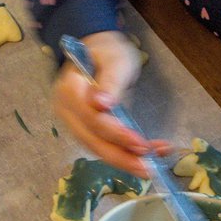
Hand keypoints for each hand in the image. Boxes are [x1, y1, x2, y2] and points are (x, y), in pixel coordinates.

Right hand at [52, 30, 165, 176]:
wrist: (98, 51)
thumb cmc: (107, 52)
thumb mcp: (115, 60)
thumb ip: (110, 82)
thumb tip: (100, 104)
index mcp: (69, 90)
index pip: (92, 119)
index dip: (116, 134)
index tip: (142, 144)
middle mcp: (66, 111)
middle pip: (93, 141)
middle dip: (123, 158)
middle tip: (151, 169)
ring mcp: (74, 123)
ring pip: (98, 149)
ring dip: (127, 160)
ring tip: (155, 164)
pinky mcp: (86, 131)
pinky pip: (104, 146)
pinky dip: (125, 154)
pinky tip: (149, 155)